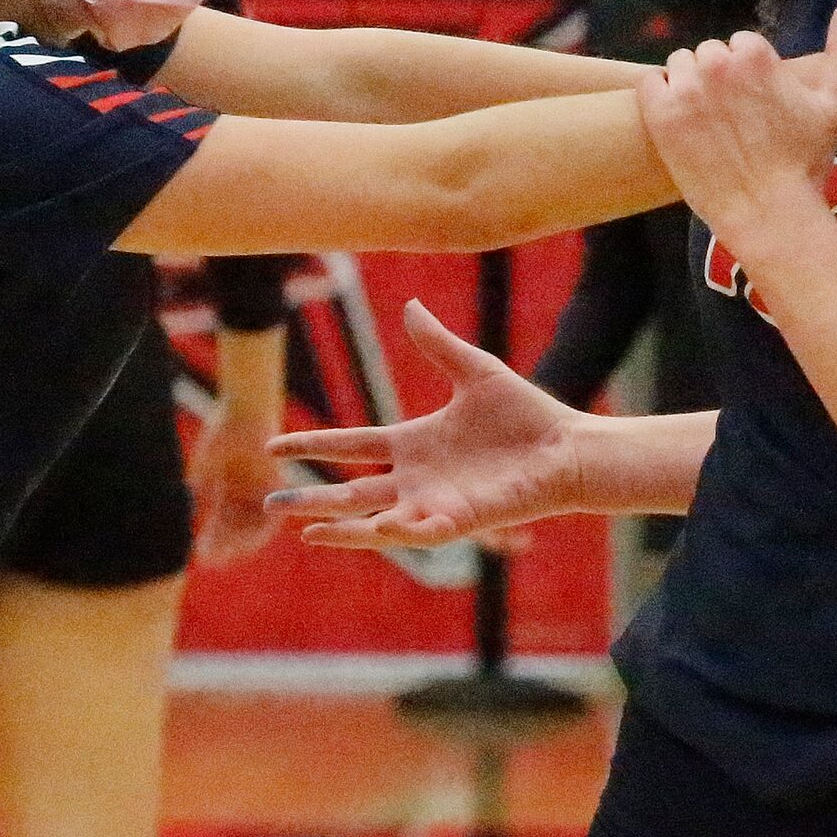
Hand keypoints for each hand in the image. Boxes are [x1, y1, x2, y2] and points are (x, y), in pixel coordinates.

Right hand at [191, 407, 285, 566]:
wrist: (246, 410)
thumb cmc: (222, 434)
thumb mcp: (205, 468)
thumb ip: (200, 492)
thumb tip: (188, 514)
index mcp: (231, 490)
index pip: (222, 523)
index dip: (212, 540)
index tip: (199, 556)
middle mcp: (249, 495)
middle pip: (237, 529)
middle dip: (223, 546)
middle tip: (209, 561)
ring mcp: (262, 492)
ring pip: (252, 528)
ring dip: (237, 545)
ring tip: (222, 556)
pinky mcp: (275, 488)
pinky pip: (268, 517)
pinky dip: (255, 533)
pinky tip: (240, 543)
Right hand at [266, 299, 582, 548]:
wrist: (566, 447)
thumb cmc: (525, 413)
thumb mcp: (474, 370)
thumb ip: (438, 344)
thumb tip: (410, 305)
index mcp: (412, 442)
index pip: (351, 445)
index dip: (312, 444)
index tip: (272, 446)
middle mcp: (416, 477)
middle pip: (352, 490)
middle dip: (312, 499)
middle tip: (271, 505)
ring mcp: (435, 502)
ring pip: (378, 519)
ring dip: (344, 527)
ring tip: (308, 530)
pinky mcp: (460, 519)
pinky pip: (423, 531)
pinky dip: (401, 531)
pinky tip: (381, 528)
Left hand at [641, 8, 836, 238]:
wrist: (768, 212)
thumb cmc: (804, 162)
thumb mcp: (835, 105)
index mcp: (755, 53)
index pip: (740, 45)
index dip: (747, 74)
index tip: (753, 103)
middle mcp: (717, 63)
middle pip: (708, 54)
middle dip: (718, 78)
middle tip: (730, 116)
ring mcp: (685, 88)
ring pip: (678, 66)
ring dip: (688, 84)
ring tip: (704, 120)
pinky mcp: (659, 114)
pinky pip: (649, 83)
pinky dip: (658, 95)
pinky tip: (675, 118)